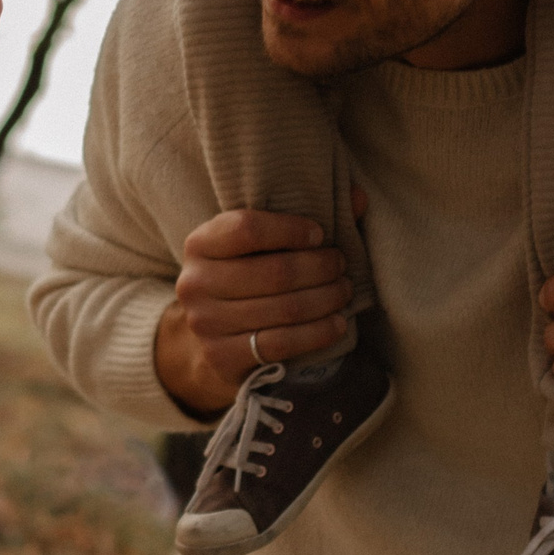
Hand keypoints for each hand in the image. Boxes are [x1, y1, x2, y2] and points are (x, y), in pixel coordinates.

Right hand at [153, 200, 360, 416]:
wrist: (214, 336)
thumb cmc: (246, 276)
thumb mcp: (261, 245)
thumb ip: (305, 218)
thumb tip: (358, 197)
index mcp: (199, 243)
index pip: (247, 228)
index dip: (290, 229)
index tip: (320, 234)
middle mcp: (194, 283)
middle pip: (273, 271)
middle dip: (319, 268)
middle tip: (341, 266)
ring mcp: (205, 323)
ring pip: (284, 309)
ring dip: (325, 299)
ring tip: (344, 291)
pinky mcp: (222, 357)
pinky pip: (282, 343)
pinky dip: (317, 333)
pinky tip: (338, 324)